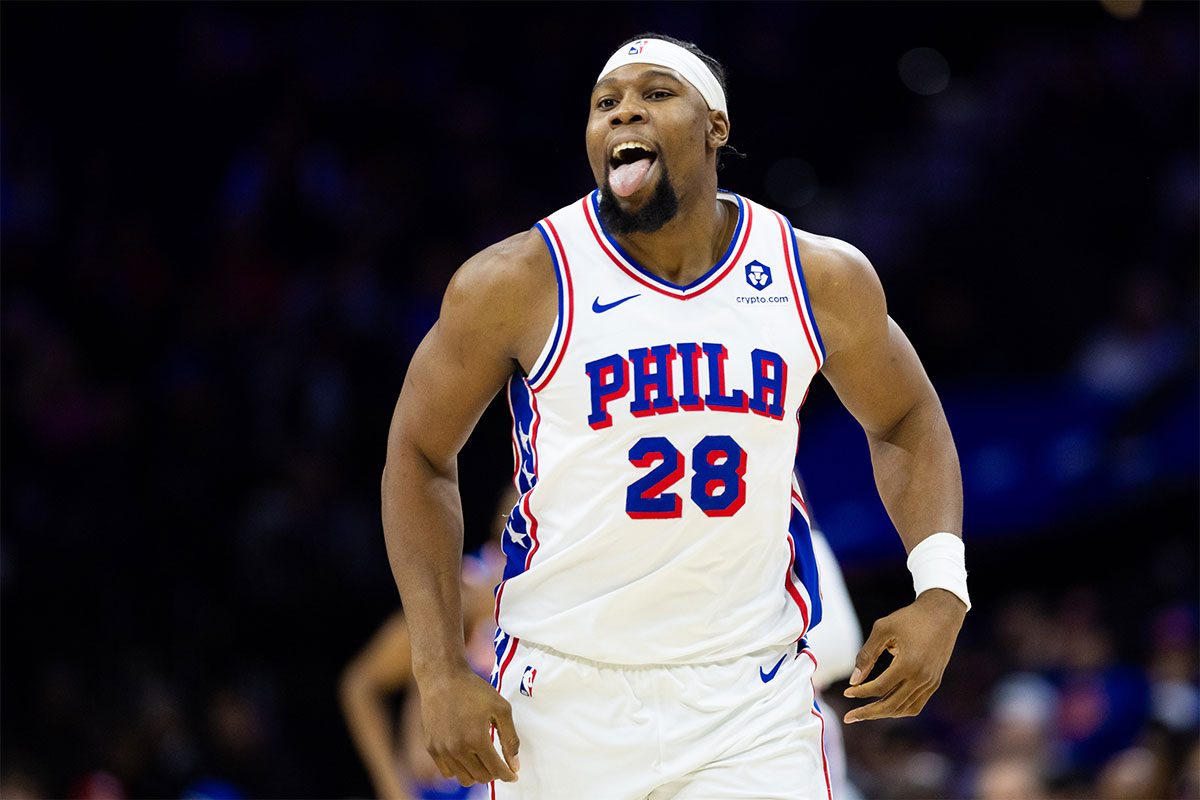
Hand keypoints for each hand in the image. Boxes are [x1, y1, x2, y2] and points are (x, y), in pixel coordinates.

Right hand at [418, 667, 519, 786]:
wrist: (442, 678)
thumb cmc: (474, 690)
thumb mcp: (501, 709)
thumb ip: (510, 739)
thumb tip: (515, 765)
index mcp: (476, 739)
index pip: (496, 769)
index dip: (508, 775)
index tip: (513, 775)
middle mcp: (457, 748)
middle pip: (481, 777)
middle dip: (494, 773)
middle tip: (499, 764)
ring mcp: (442, 750)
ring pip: (464, 779)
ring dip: (478, 774)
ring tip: (484, 761)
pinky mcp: (431, 747)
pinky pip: (448, 772)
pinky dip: (460, 770)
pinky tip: (467, 757)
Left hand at [842, 588, 965, 723]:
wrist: (942, 614)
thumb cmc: (909, 618)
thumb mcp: (882, 629)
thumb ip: (866, 655)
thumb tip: (854, 680)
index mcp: (908, 664)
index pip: (879, 688)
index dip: (861, 692)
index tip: (847, 691)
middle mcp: (921, 678)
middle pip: (891, 705)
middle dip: (868, 713)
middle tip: (849, 717)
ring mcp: (930, 683)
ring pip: (904, 708)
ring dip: (883, 713)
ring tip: (865, 713)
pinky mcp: (934, 683)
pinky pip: (916, 704)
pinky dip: (900, 709)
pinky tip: (886, 706)